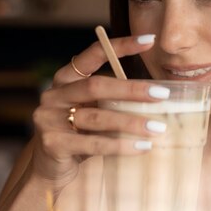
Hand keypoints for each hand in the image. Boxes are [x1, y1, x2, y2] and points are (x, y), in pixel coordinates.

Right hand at [30, 34, 163, 188]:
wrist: (51, 169)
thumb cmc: (80, 136)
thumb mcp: (95, 112)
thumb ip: (114, 100)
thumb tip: (158, 95)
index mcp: (66, 79)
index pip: (93, 54)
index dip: (121, 45)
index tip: (150, 40)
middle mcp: (54, 94)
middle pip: (96, 86)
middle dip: (132, 89)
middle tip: (162, 94)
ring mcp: (49, 118)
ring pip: (97, 117)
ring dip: (131, 122)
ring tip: (157, 128)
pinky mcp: (52, 143)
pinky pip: (93, 144)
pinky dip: (120, 146)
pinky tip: (142, 147)